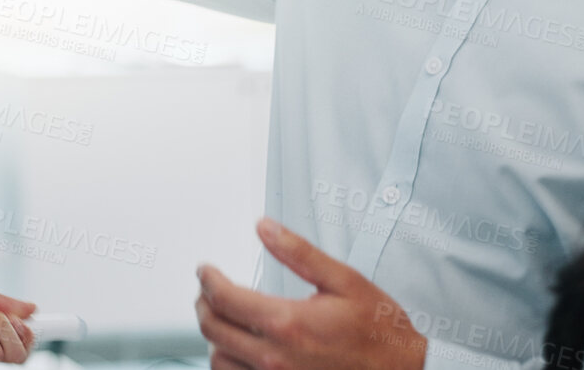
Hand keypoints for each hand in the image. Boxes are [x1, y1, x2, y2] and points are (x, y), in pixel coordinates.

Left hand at [195, 218, 425, 369]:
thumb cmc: (379, 331)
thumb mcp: (344, 280)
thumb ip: (298, 253)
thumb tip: (264, 228)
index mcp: (288, 323)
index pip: (224, 298)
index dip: (207, 279)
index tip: (205, 270)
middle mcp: (275, 358)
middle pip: (212, 329)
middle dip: (203, 303)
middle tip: (207, 290)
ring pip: (218, 360)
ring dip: (214, 336)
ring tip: (221, 317)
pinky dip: (228, 362)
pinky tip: (236, 348)